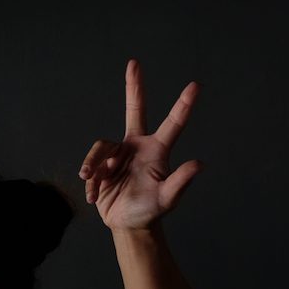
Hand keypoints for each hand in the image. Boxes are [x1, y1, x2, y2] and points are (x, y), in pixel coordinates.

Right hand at [79, 59, 202, 230]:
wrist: (127, 224)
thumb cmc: (151, 211)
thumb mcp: (167, 199)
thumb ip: (180, 181)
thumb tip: (199, 164)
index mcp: (157, 151)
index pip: (173, 124)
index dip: (183, 105)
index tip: (195, 86)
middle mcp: (137, 146)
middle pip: (135, 110)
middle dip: (134, 87)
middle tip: (133, 63)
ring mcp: (118, 155)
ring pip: (102, 147)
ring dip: (93, 163)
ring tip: (90, 180)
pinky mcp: (101, 166)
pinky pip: (91, 165)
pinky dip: (90, 181)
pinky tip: (93, 196)